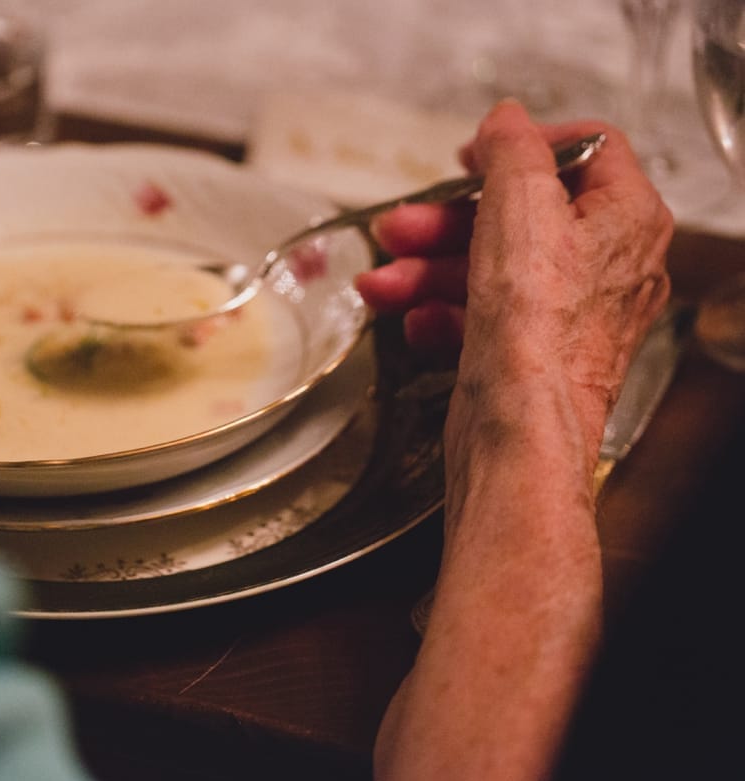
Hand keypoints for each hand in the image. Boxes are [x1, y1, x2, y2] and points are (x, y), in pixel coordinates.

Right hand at [356, 101, 671, 382]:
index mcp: (625, 220)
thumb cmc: (536, 333)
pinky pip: (481, 318)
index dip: (524, 146)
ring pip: (489, 270)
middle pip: (518, 216)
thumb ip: (512, 152)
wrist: (521, 434)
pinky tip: (412, 320)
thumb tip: (506, 120)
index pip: (587, 151)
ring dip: (425, 270)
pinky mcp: (531, 354)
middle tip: (400, 226)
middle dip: (444, 222)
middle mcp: (607, 266)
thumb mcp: (520, 209)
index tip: (475, 155)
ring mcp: (568, 315)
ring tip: (380, 282)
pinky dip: (440, 314)